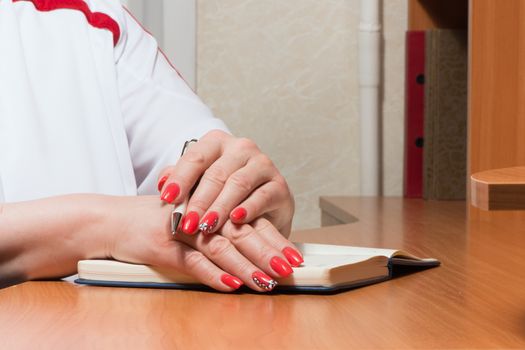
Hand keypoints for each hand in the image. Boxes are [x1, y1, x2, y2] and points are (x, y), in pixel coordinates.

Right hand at [109, 196, 303, 291]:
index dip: (273, 239)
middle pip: (240, 232)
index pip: (249, 221)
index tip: (294, 256)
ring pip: (220, 247)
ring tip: (267, 281)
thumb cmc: (157, 223)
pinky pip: (191, 262)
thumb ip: (217, 232)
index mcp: (210, 206)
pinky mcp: (163, 247)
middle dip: (268, 252)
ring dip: (246, 266)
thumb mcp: (190, 221)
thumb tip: (251, 255)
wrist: (112, 221)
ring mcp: (182, 230)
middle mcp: (200, 215)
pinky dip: (212, 274)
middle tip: (289, 269)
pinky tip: (231, 285)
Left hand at [156, 130, 293, 236]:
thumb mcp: (198, 185)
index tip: (167, 199)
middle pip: (216, 173)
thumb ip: (180, 181)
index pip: (196, 157)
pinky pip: (262, 196)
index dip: (180, 178)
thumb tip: (162, 184)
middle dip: (199, 200)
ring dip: (220, 207)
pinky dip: (248, 209)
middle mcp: (242, 148)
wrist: (262, 209)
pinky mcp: (279, 186)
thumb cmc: (223, 194)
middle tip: (187, 223)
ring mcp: (263, 165)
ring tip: (206, 226)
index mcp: (218, 142)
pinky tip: (236, 220)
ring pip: (238, 184)